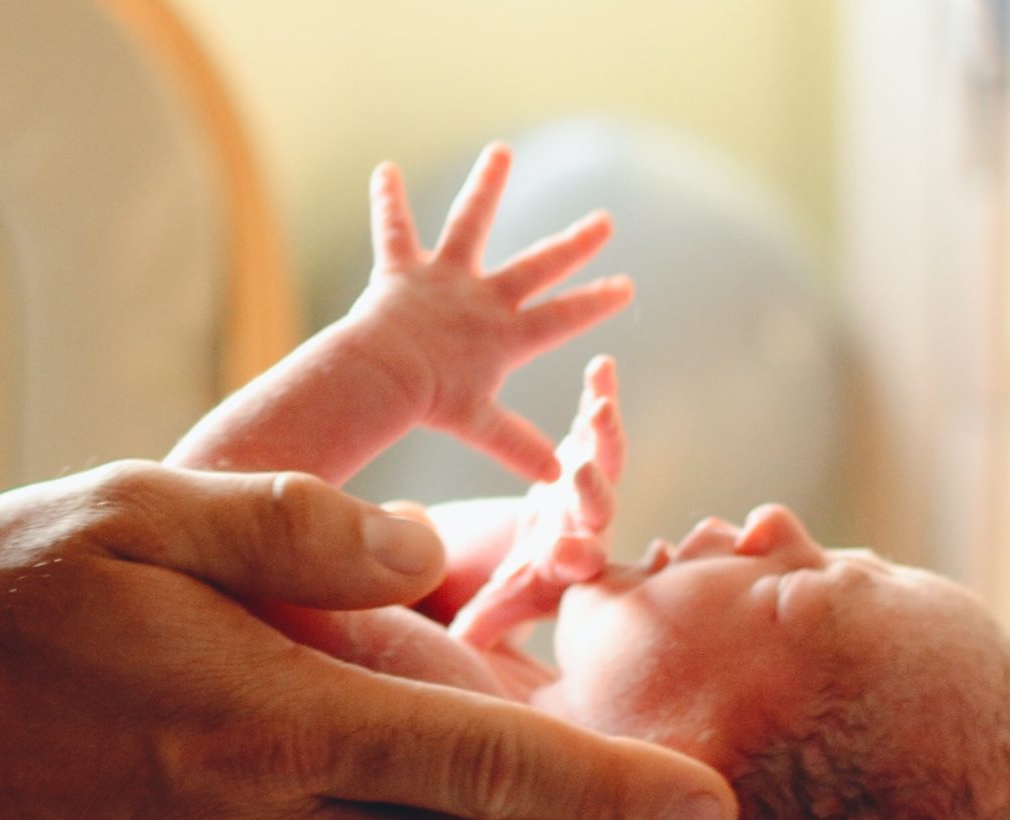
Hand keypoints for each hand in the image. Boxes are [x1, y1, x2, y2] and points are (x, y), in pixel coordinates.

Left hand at [352, 144, 631, 481]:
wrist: (385, 376)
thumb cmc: (431, 403)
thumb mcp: (479, 426)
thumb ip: (517, 445)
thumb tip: (555, 478)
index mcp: (505, 335)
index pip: (562, 318)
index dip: (594, 303)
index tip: (625, 287)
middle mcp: (482, 298)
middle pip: (537, 266)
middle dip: (573, 245)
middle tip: (604, 221)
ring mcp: (445, 279)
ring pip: (471, 223)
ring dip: (487, 187)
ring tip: (500, 152)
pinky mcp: (404, 270)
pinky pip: (394, 230)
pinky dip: (387, 201)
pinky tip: (384, 169)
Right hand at [450, 356, 624, 647]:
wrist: (548, 554)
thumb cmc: (523, 585)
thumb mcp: (497, 608)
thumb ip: (481, 627)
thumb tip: (459, 650)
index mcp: (569, 566)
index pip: (576, 566)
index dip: (575, 560)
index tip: (567, 555)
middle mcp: (588, 526)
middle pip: (597, 509)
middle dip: (591, 490)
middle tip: (581, 474)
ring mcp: (591, 487)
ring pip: (605, 461)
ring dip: (603, 434)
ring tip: (600, 406)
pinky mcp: (586, 452)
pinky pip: (595, 423)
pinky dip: (599, 394)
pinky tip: (602, 366)